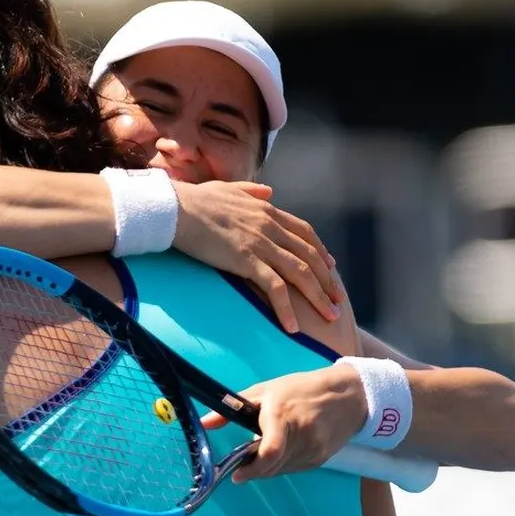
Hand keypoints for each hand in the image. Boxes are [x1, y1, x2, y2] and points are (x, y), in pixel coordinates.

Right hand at [172, 180, 342, 332]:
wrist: (176, 209)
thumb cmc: (195, 200)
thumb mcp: (228, 188)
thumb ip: (251, 191)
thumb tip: (269, 191)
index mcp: (267, 210)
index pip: (304, 232)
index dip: (321, 251)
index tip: (331, 268)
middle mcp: (270, 226)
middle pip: (310, 256)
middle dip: (328, 281)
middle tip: (338, 301)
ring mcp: (261, 243)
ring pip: (301, 274)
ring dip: (319, 298)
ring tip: (331, 318)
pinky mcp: (247, 260)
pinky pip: (275, 288)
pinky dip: (288, 309)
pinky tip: (293, 327)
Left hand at [200, 365, 368, 482]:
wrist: (347, 396)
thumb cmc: (300, 389)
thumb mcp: (265, 390)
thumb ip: (233, 409)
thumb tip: (204, 423)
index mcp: (283, 416)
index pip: (270, 451)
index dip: (252, 468)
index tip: (236, 474)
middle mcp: (300, 436)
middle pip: (271, 466)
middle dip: (254, 468)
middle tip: (244, 461)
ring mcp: (313, 450)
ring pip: (281, 471)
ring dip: (267, 467)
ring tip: (264, 450)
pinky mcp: (320, 460)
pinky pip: (293, 469)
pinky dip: (282, 465)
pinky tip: (283, 450)